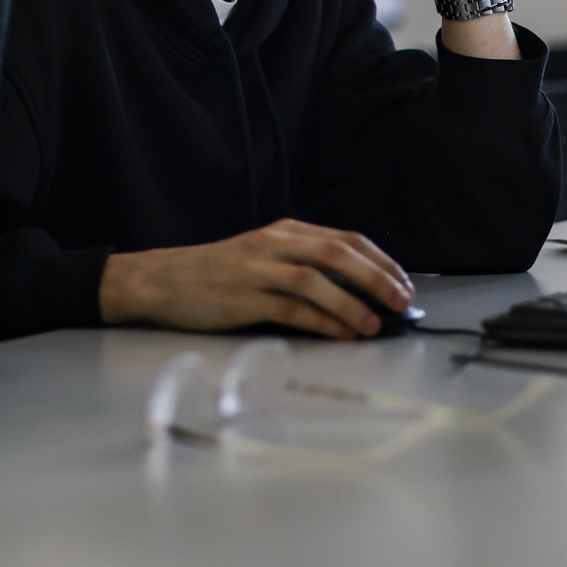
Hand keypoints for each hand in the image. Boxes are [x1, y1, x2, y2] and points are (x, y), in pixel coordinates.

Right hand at [99, 219, 414, 339]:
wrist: (163, 280)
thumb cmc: (216, 273)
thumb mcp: (263, 255)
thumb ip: (303, 265)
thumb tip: (356, 292)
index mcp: (284, 231)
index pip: (344, 238)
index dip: (380, 260)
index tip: (403, 283)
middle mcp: (274, 244)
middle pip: (336, 253)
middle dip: (376, 278)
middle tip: (400, 301)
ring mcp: (257, 270)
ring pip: (316, 280)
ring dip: (351, 303)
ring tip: (373, 324)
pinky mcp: (243, 299)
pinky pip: (291, 310)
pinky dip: (321, 322)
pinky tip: (340, 334)